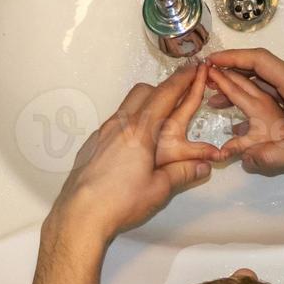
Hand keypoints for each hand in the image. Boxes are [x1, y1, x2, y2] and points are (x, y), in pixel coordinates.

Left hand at [46, 63, 216, 247]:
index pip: (165, 95)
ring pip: (126, 106)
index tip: (193, 68)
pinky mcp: (91, 145)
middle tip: (178, 95)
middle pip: (143, 92)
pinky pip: (113, 124)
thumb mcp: (159, 189)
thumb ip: (182, 173)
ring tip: (158, 121)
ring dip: (145, 105)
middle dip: (163, 89)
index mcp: (140, 131)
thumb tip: (203, 167)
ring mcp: (102, 133)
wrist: (79, 215)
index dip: (182, 80)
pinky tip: (133, 144)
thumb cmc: (120, 202)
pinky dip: (129, 123)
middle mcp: (119, 125)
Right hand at [205, 48, 283, 172]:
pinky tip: (244, 109)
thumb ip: (272, 156)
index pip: (258, 60)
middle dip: (230, 69)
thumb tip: (245, 161)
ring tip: (217, 97)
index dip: (231, 58)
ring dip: (241, 83)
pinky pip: (274, 89)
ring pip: (266, 78)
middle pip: (258, 65)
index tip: (210, 62)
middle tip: (206, 78)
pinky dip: (255, 93)